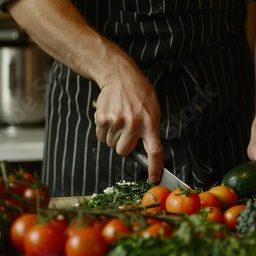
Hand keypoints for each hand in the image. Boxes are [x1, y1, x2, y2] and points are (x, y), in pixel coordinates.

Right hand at [93, 57, 162, 183]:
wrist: (120, 77)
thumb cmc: (139, 95)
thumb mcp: (153, 111)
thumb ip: (149, 131)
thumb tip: (145, 153)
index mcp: (150, 123)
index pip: (154, 151)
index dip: (154, 167)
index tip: (153, 178)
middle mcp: (133, 124)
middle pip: (123, 152)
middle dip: (123, 146)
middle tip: (126, 132)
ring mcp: (117, 122)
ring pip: (111, 144)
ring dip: (114, 137)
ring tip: (119, 119)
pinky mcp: (102, 119)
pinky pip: (101, 137)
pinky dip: (104, 131)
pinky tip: (110, 117)